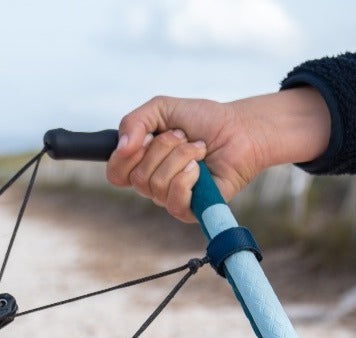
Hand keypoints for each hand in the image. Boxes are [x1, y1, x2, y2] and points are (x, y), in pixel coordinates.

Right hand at [106, 90, 330, 221]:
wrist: (240, 129)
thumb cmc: (203, 121)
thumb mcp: (161, 109)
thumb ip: (133, 122)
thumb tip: (122, 148)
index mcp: (142, 164)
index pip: (115, 174)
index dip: (126, 155)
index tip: (148, 136)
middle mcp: (153, 185)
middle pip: (136, 177)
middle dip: (163, 148)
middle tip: (183, 137)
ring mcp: (171, 199)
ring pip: (157, 185)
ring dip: (181, 157)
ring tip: (199, 149)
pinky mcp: (190, 210)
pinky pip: (174, 200)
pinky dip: (188, 177)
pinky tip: (201, 169)